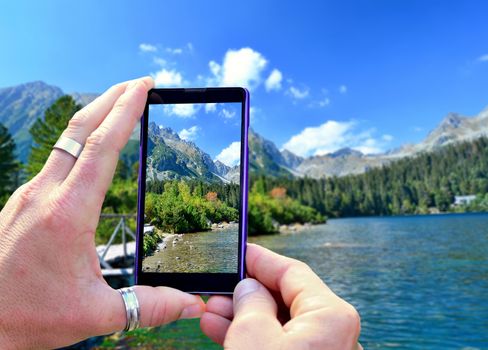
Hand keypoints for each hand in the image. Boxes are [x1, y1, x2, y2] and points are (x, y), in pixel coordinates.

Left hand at [0, 77, 204, 348]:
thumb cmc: (29, 318)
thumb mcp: (96, 314)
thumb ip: (149, 305)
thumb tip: (193, 303)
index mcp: (68, 213)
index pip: (102, 147)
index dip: (126, 111)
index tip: (144, 87)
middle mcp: (44, 194)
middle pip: (80, 129)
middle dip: (111, 98)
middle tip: (139, 83)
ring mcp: (28, 195)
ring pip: (64, 140)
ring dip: (94, 117)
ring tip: (119, 107)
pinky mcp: (22, 202)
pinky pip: (54, 158)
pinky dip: (78, 141)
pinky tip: (89, 149)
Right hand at [201, 244, 361, 349]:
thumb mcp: (253, 336)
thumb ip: (250, 302)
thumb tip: (249, 288)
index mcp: (331, 315)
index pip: (292, 271)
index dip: (261, 260)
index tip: (240, 252)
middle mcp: (333, 332)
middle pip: (285, 298)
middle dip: (246, 293)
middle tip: (218, 290)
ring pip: (280, 324)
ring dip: (244, 317)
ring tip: (212, 314)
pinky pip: (281, 344)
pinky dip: (254, 338)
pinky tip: (223, 332)